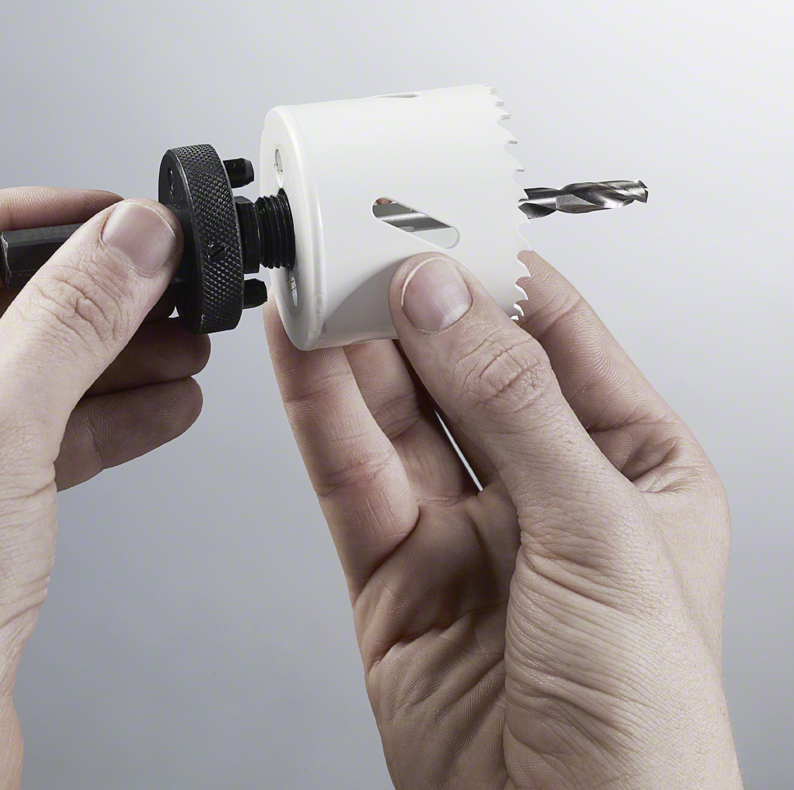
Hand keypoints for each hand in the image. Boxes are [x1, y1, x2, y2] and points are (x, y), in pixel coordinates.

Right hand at [265, 251, 741, 788]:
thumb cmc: (645, 725)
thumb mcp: (601, 534)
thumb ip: (515, 408)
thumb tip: (449, 304)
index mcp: (630, 466)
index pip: (555, 336)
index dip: (494, 275)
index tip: (439, 218)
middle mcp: (543, 491)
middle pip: (461, 369)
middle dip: (409, 306)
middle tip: (357, 243)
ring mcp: (462, 531)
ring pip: (396, 417)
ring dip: (353, 350)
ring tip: (312, 281)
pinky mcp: (392, 574)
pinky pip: (351, 477)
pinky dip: (320, 415)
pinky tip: (299, 357)